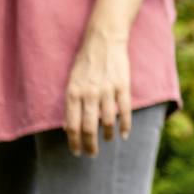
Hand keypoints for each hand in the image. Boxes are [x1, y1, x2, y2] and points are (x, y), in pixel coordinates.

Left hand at [64, 27, 132, 154]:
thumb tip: (68, 127)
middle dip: (90, 145)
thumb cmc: (85, 62)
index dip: (74, 142)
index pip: (72, 125)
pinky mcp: (122, 86)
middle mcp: (89, 93)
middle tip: (92, 154)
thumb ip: (71, 104)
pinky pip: (124, 111)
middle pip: (89, 127)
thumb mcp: (71, 81)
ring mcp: (106, 90)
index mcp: (73, 92)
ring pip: (108, 121)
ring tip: (108, 141)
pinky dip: (125, 126)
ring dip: (108, 135)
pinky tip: (124, 135)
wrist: (104, 40)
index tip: (77, 152)